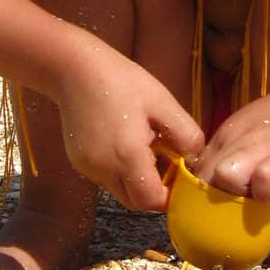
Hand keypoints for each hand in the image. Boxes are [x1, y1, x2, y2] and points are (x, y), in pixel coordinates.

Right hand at [53, 45, 203, 212]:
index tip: (179, 173)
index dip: (170, 194)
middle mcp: (103, 169)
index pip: (152, 201)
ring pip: (119, 191)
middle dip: (154, 190)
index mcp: (127, 155)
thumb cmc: (122, 81)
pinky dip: (120, 170)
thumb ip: (186, 134)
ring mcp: (88, 167)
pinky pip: (105, 178)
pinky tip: (125, 142)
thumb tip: (196, 159)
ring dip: (137, 180)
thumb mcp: (163, 102)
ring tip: (145, 147)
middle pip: (135, 201)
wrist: (74, 68)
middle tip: (166, 161)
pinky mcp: (79, 161)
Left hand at [192, 77, 269, 201]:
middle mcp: (237, 140)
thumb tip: (218, 176)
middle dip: (214, 197)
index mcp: (227, 133)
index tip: (214, 199)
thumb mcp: (252, 128)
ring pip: (224, 177)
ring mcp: (260, 150)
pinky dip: (269, 194)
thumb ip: (233, 149)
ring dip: (238, 194)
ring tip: (259, 194)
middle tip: (238, 203)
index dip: (200, 188)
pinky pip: (263, 185)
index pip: (196, 166)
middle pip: (204, 176)